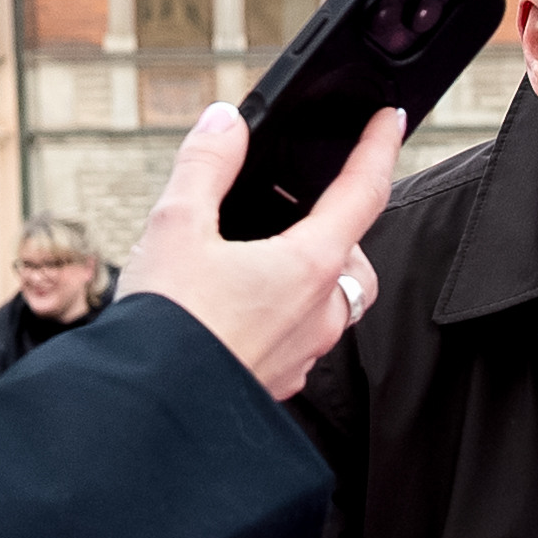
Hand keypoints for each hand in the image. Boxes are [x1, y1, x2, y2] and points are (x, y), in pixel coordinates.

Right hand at [113, 100, 406, 398]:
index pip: (363, 193)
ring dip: (314, 278)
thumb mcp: (175, 226)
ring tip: (265, 261)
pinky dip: (287, 317)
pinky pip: (304, 341)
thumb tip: (226, 122)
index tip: (390, 123)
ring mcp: (303, 355)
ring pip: (333, 305)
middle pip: (356, 258)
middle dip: (340, 230)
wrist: (147, 415)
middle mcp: (319, 314)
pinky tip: (243, 311)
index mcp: (307, 266)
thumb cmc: (166, 326)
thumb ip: (206, 166)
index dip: (380, 150)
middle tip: (301, 211)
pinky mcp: (279, 384)